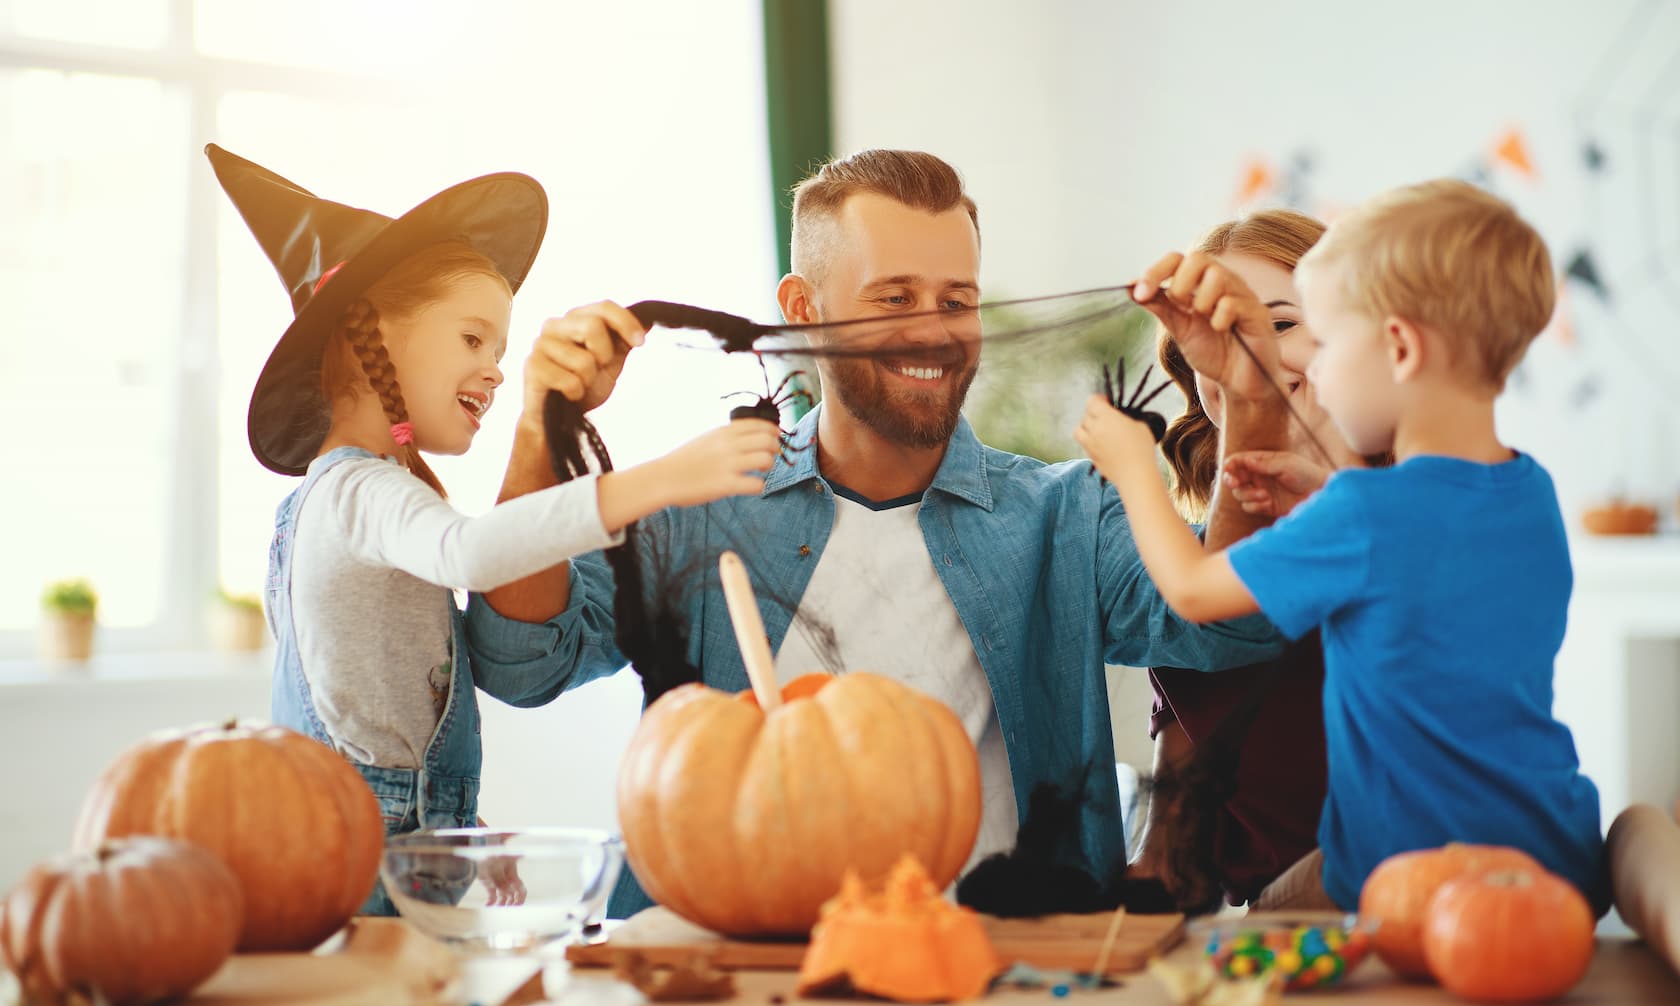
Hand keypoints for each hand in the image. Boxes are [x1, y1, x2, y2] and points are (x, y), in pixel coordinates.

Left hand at [472, 817, 526, 906]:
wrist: (480, 841)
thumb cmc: (493, 838)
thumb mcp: (503, 836)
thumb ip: (512, 834)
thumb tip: (522, 830)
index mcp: (512, 870)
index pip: (520, 887)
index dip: (520, 896)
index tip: (517, 903)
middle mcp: (506, 877)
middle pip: (513, 895)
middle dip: (512, 904)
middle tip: (508, 910)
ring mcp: (497, 880)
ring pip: (503, 897)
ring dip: (502, 904)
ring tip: (497, 909)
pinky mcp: (488, 882)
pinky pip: (491, 895)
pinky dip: (490, 902)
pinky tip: (487, 905)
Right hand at [523, 301, 645, 421]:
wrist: (558, 418)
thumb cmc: (584, 385)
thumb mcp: (611, 360)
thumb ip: (625, 339)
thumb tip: (650, 320)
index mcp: (574, 318)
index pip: (604, 307)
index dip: (625, 322)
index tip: (640, 342)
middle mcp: (554, 326)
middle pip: (592, 326)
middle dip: (605, 354)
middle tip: (599, 369)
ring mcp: (540, 345)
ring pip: (583, 360)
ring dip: (589, 380)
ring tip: (580, 384)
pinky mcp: (532, 368)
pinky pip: (570, 381)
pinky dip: (576, 393)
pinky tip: (568, 395)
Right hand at [652, 419, 782, 507]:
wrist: (663, 478)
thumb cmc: (683, 460)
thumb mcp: (706, 439)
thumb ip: (727, 436)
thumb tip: (748, 436)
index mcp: (723, 432)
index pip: (759, 424)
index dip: (773, 431)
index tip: (776, 437)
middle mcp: (728, 445)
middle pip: (768, 440)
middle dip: (775, 449)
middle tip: (770, 457)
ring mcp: (728, 465)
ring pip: (766, 460)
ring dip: (769, 466)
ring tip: (761, 471)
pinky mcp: (726, 485)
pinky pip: (756, 485)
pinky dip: (759, 486)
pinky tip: (751, 487)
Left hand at [1073, 393, 1159, 491]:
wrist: (1135, 474)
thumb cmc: (1142, 448)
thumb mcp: (1140, 425)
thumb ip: (1127, 417)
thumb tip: (1122, 417)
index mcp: (1106, 418)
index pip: (1092, 402)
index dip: (1099, 400)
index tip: (1107, 402)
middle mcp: (1094, 430)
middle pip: (1085, 416)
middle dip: (1094, 414)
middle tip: (1105, 417)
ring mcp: (1090, 445)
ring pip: (1078, 431)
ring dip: (1086, 427)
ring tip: (1098, 430)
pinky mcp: (1091, 458)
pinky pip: (1084, 445)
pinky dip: (1089, 441)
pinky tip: (1102, 444)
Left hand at [1131, 251, 1282, 404]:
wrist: (1238, 381)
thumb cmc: (1212, 351)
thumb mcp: (1179, 328)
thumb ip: (1160, 306)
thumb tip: (1130, 287)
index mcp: (1201, 283)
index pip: (1177, 259)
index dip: (1155, 271)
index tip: (1138, 293)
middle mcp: (1224, 282)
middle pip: (1198, 258)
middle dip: (1180, 283)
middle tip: (1180, 308)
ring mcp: (1242, 295)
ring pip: (1217, 276)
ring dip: (1201, 301)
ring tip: (1205, 320)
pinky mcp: (1257, 313)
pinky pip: (1233, 303)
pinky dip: (1219, 318)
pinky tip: (1221, 330)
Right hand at [1222, 449, 1330, 517]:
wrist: (1320, 495)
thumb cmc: (1307, 474)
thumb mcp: (1286, 464)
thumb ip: (1264, 463)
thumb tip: (1244, 461)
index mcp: (1263, 461)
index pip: (1240, 460)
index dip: (1231, 464)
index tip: (1229, 468)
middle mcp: (1259, 476)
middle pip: (1234, 478)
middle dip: (1232, 481)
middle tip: (1235, 483)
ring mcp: (1261, 491)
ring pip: (1239, 494)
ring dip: (1247, 494)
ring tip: (1264, 495)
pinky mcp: (1265, 506)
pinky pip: (1248, 507)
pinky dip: (1254, 505)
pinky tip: (1268, 502)